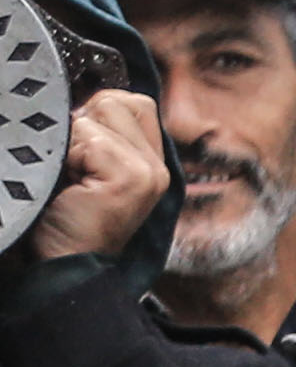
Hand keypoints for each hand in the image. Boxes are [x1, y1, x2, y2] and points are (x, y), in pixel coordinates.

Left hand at [28, 88, 166, 262]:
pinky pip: (91, 138)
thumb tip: (82, 103)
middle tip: (75, 166)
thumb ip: (99, 136)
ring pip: (103, 112)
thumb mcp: (89, 170)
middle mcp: (158, 165)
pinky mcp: (133, 178)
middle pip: (117, 100)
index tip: (80, 153)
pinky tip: (71, 184)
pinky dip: (69, 156)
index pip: (131, 102)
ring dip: (75, 140)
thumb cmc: (66, 222)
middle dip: (85, 123)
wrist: (66, 266)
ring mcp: (150, 172)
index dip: (96, 116)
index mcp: (151, 162)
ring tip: (73, 176)